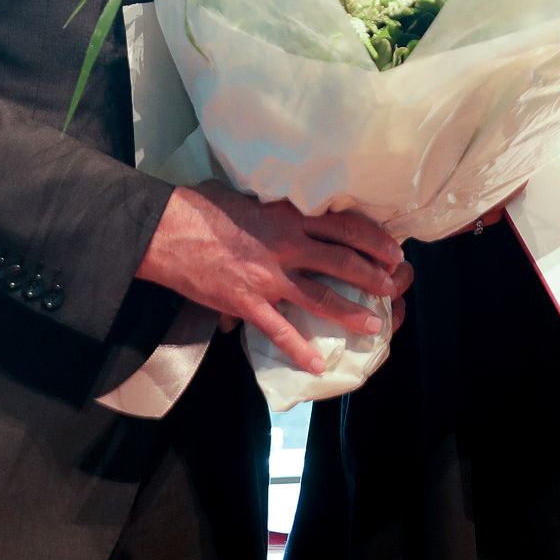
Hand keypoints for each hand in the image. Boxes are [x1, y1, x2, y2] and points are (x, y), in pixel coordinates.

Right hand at [137, 182, 403, 374]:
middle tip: (393, 286)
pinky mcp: (247, 302)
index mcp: (288, 216)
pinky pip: (279, 330)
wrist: (166, 231)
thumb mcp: (249, 195)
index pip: (344, 226)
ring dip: (350, 312)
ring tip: (374, 324)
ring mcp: (268, 277)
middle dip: (372, 276)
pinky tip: (317, 365)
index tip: (393, 250)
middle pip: (342, 261)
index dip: (373, 240)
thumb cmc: (203, 207)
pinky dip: (299, 349)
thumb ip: (276, 204)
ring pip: (320, 297)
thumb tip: (292, 203)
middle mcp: (286, 246)